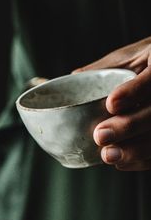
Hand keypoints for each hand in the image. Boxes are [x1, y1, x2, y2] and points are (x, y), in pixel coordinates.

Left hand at [75, 37, 150, 169]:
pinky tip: (121, 162)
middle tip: (100, 135)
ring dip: (135, 150)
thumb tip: (74, 76)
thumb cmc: (145, 61)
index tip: (111, 103)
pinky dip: (141, 161)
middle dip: (129, 126)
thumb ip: (105, 68)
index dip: (134, 91)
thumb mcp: (128, 57)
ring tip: (108, 155)